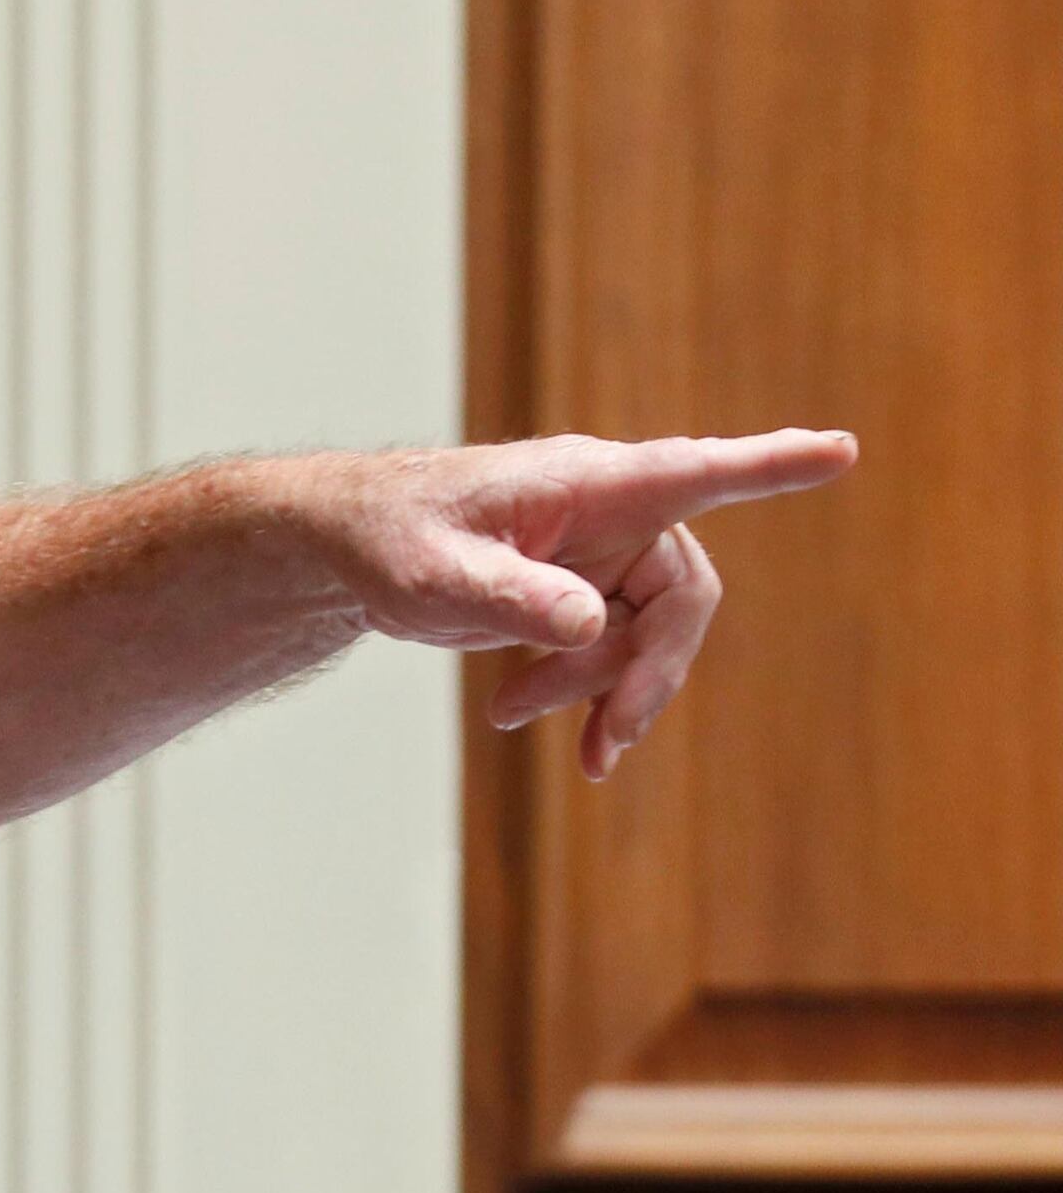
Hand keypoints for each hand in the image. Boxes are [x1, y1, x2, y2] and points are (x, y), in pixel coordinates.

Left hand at [281, 428, 856, 778]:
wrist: (352, 547)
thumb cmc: (387, 537)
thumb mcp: (432, 573)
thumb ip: (508, 594)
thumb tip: (587, 623)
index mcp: (587, 483)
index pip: (693, 471)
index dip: (770, 465)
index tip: (840, 452)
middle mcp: (613, 512)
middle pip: (681, 597)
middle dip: (649, 673)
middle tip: (605, 740)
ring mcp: (606, 554)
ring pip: (649, 636)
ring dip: (600, 692)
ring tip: (507, 716)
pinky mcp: (587, 591)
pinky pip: (616, 651)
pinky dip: (584, 694)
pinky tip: (521, 718)